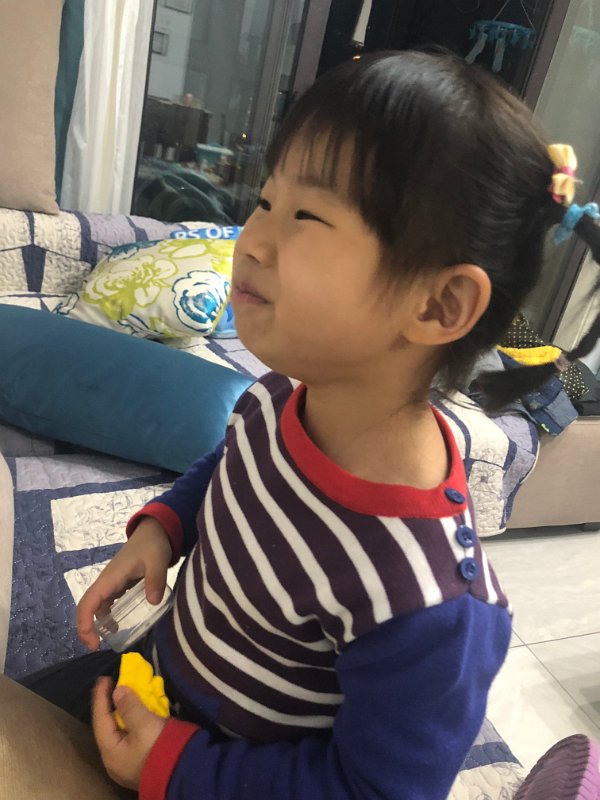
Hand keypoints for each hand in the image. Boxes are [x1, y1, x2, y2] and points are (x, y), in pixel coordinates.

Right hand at [77, 518, 172, 649]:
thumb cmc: (153, 544)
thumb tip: (153, 602)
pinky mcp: (119, 584)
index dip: (84, 623)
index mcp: (110, 577)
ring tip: (106, 642)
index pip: (88, 602)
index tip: (93, 642)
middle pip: (87, 607)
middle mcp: (107, 582)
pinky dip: (107, 617)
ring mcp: (112, 583)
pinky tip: (117, 626)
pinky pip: (107, 603)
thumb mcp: (157, 560)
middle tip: (96, 647)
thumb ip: (156, 579)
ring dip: (95, 624)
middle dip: (86, 628)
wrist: (154, 532)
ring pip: (96, 606)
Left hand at [92, 676, 167, 790]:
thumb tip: (118, 690)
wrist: (183, 774)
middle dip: (110, 705)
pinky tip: (135, 714)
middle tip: (112, 685)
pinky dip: (130, 722)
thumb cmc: (160, 748)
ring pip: (119, 732)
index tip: (104, 678)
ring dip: (121, 713)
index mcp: (110, 753)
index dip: (101, 697)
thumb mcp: (144, 724)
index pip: (100, 719)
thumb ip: (130, 706)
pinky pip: (129, 737)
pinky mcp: (140, 762)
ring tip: (123, 696)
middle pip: (107, 727)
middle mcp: (114, 761)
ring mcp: (128, 763)